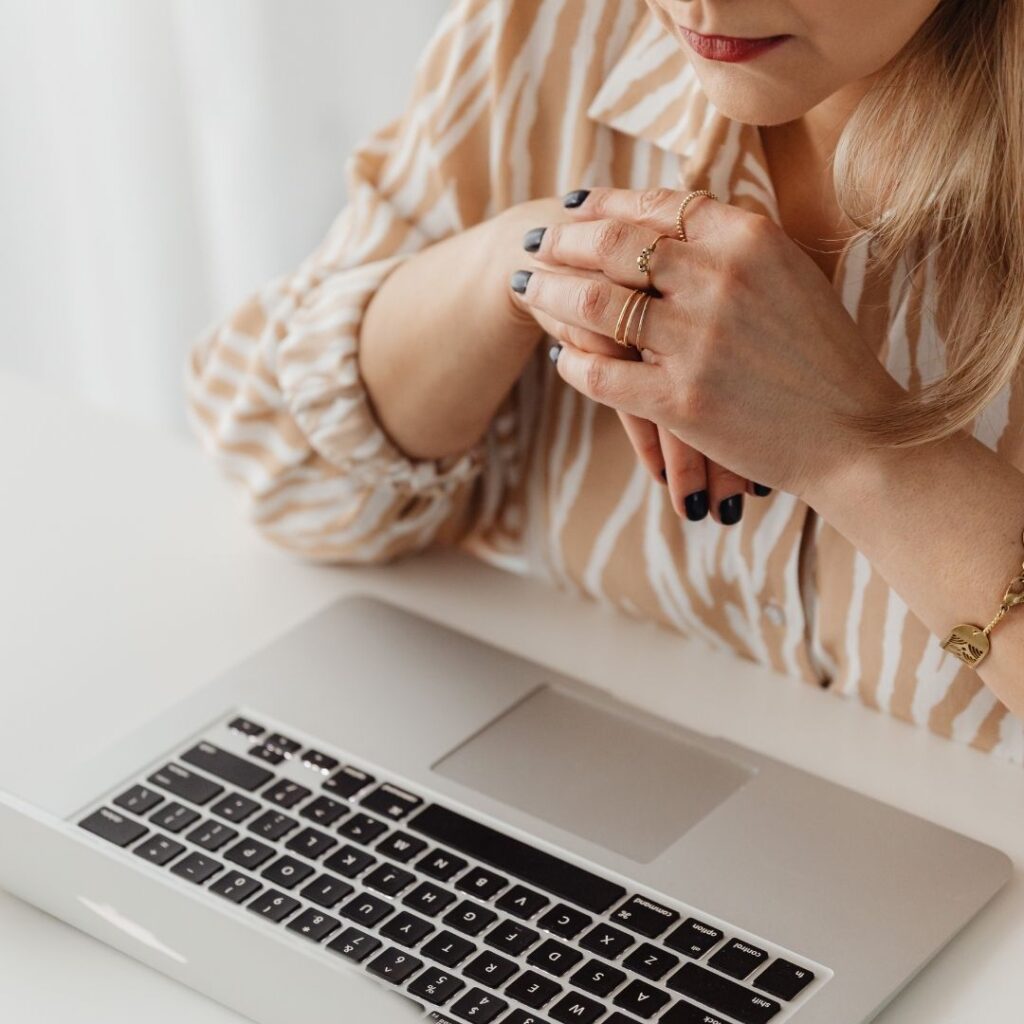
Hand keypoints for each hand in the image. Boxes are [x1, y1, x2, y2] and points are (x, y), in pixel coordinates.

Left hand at [509, 186, 902, 505]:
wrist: (856, 435)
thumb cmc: (824, 357)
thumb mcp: (790, 276)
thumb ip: (732, 246)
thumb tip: (669, 220)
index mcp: (748, 238)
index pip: (654, 205)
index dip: (604, 203)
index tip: (573, 206)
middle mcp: (718, 279)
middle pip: (612, 244)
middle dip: (562, 239)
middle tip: (535, 242)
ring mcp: (696, 341)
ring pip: (594, 304)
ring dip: (550, 294)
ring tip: (529, 290)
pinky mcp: (679, 400)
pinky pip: (600, 373)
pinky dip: (573, 363)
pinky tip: (562, 360)